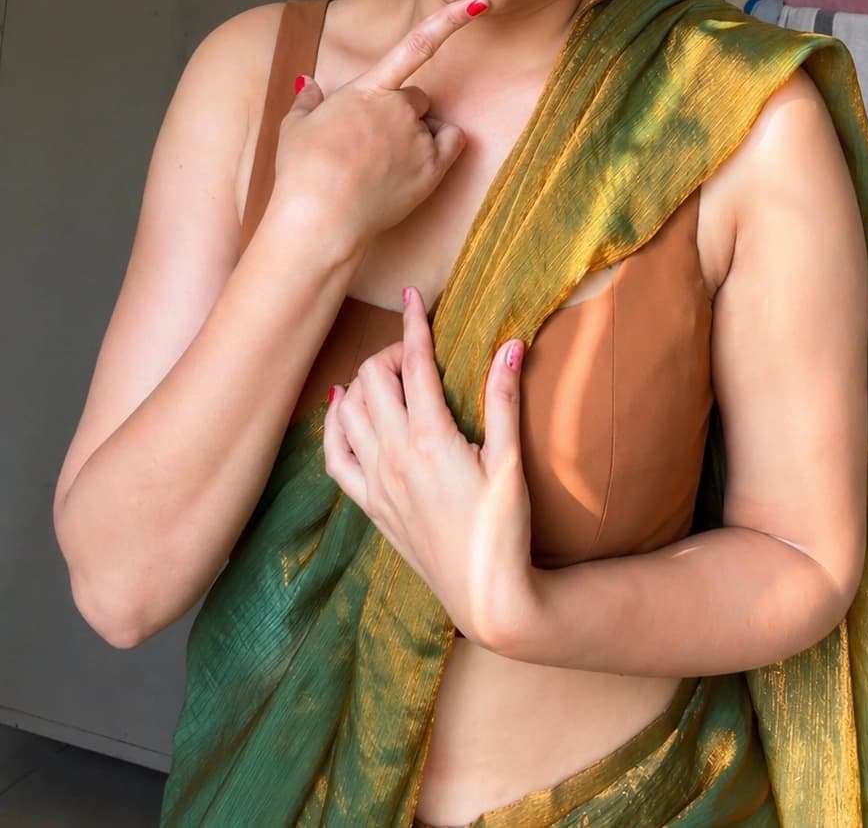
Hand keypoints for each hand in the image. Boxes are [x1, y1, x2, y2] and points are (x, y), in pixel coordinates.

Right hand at [270, 0, 487, 259]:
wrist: (319, 218)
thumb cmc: (301, 172)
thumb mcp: (294, 127)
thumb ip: (309, 101)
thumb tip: (309, 84)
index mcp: (366, 90)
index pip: (415, 45)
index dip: (450, 20)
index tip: (479, 2)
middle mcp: (399, 109)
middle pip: (415, 98)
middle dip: (399, 112)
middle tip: (369, 142)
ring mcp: (417, 140)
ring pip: (429, 125)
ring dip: (413, 136)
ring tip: (379, 166)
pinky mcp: (431, 170)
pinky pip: (450, 145)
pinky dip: (438, 150)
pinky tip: (410, 168)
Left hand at [323, 287, 535, 651]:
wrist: (486, 595)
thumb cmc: (503, 530)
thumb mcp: (510, 462)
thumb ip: (503, 399)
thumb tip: (510, 344)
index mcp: (431, 440)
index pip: (413, 365)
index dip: (413, 324)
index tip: (413, 296)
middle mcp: (394, 456)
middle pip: (372, 380)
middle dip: (390, 351)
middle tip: (415, 351)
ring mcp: (377, 482)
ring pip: (349, 411)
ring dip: (363, 382)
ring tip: (388, 374)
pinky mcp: (370, 506)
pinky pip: (335, 457)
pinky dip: (333, 425)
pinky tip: (341, 407)